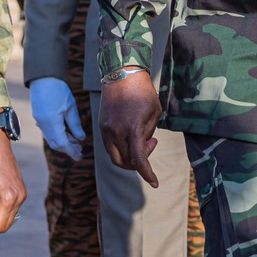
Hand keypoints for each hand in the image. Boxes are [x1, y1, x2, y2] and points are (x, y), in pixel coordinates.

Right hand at [28, 77, 84, 159]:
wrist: (42, 78)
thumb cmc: (58, 90)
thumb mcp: (70, 106)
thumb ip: (75, 124)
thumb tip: (81, 138)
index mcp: (52, 123)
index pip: (62, 143)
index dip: (71, 151)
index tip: (80, 155)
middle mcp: (44, 125)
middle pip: (55, 144)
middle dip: (67, 149)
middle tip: (79, 151)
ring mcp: (39, 121)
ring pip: (51, 139)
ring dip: (63, 143)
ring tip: (75, 143)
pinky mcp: (38, 117)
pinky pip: (48, 132)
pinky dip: (57, 136)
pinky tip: (66, 133)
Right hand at [98, 71, 162, 186]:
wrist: (121, 74)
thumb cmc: (143, 91)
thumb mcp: (154, 113)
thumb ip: (148, 134)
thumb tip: (143, 147)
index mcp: (132, 129)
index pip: (138, 160)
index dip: (147, 174)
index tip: (154, 182)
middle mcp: (116, 132)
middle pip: (126, 162)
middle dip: (140, 162)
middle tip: (151, 144)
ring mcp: (106, 129)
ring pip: (115, 157)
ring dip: (129, 158)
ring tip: (141, 142)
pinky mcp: (102, 126)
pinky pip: (109, 147)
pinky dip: (120, 150)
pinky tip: (130, 138)